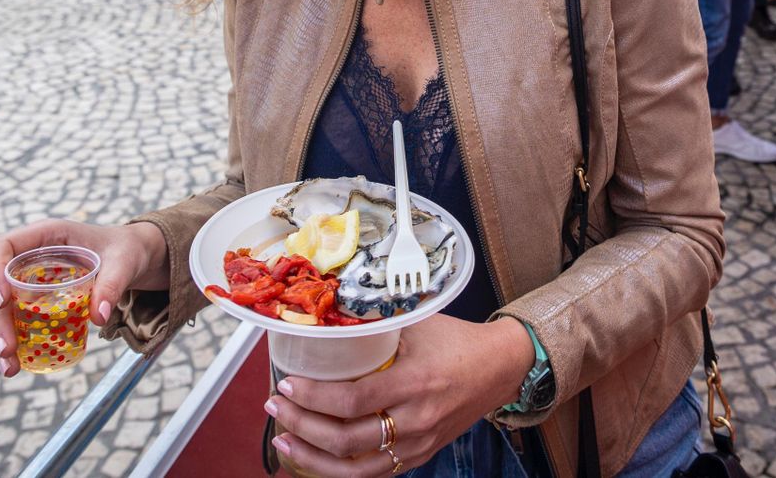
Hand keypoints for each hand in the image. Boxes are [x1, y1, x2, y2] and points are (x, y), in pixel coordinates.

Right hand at [0, 219, 166, 376]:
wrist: (134, 257)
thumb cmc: (126, 250)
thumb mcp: (124, 262)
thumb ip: (112, 284)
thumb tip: (98, 317)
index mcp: (45, 235)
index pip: (1, 247)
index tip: (1, 301)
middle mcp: (30, 255)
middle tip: (7, 350)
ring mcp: (30, 277)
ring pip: (2, 305)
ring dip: (1, 335)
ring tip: (10, 367)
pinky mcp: (36, 297)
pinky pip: (16, 317)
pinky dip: (15, 339)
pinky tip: (17, 364)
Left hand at [268, 315, 533, 476]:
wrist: (499, 368)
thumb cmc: (457, 341)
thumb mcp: (417, 324)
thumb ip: (376, 323)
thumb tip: (328, 314)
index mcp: (414, 383)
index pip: (352, 401)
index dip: (313, 398)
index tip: (288, 385)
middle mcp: (416, 421)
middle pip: (346, 440)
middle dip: (301, 426)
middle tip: (276, 407)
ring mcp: (418, 445)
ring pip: (355, 470)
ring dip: (312, 458)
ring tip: (284, 440)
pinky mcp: (420, 457)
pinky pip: (373, 475)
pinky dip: (339, 471)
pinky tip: (316, 459)